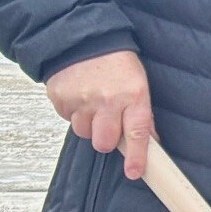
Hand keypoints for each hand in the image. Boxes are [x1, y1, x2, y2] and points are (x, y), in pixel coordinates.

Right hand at [44, 50, 153, 178]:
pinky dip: (73, 112)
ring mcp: (81, 99)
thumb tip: (149, 141)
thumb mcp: (139, 84)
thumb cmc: (116, 62)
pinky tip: (79, 96)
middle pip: (103, 142)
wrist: (83, 38)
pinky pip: (67, 118)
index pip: (136, 133)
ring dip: (88, 124)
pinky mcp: (61, 97)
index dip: (136, 157)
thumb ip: (142, 113)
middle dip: (106, 140)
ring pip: (84, 132)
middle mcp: (107, 100)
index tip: (134, 173)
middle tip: (108, 126)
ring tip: (93, 104)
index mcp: (133, 95)